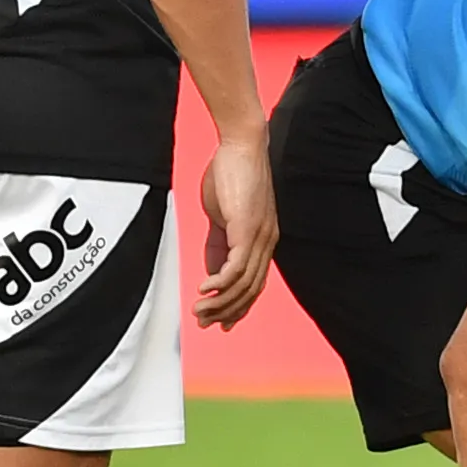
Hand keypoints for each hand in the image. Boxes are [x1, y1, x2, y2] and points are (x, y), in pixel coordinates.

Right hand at [195, 129, 276, 326]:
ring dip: (219, 302)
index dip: (238, 307)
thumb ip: (220, 244)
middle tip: (204, 322)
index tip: (221, 323)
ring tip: (199, 310)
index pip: (254, 285)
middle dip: (226, 311)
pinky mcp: (247, 228)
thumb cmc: (232, 174)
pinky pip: (236, 266)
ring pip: (243, 284)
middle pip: (250, 290)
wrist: (242, 144)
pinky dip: (220, 283)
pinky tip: (204, 289)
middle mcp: (266, 242)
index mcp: (263, 241)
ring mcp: (259, 236)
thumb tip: (213, 270)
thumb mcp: (224, 217)